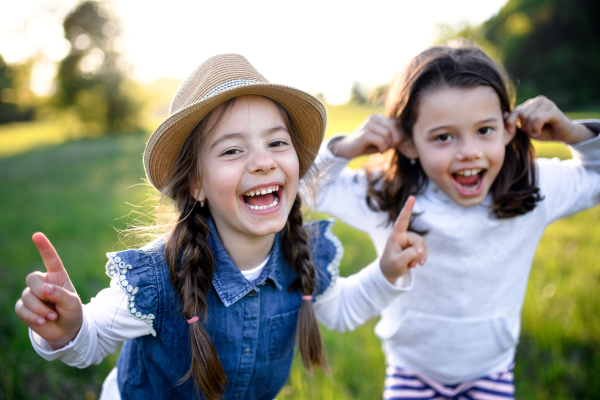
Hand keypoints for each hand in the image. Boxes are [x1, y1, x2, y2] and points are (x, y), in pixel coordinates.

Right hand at [14, 233, 82, 349]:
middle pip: (32, 278)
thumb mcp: (72, 303)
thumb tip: (44, 289)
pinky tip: (43, 322)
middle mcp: (43, 282)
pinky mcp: (24, 308)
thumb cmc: (72, 313)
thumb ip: (60, 294)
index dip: (44, 247)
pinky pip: (21, 309)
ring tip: (52, 316)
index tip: (37, 235)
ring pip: (26, 296)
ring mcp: (32, 295)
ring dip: (40, 309)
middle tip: (53, 306)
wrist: (66, 331)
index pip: (50, 259)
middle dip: (41, 293)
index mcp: (57, 276)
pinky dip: (32, 317)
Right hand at [329, 114, 402, 157]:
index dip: (401, 135)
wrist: (347, 149)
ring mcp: (368, 124)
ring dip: (388, 145)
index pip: (397, 123)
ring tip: (383, 149)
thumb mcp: (383, 141)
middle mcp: (373, 118)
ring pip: (388, 134)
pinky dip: (382, 148)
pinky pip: (381, 140)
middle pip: (394, 125)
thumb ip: (394, 139)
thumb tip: (410, 144)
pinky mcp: (364, 133)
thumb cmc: (367, 145)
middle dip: (396, 139)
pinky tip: (379, 151)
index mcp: (379, 117)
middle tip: (392, 147)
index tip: (398, 145)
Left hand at [380, 196, 426, 283]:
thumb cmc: (390, 265)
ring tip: (411, 264)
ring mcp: (410, 242)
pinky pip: (424, 250)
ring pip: (423, 246)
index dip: (407, 209)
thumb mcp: (398, 262)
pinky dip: (422, 258)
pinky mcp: (415, 247)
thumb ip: (409, 255)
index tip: (412, 197)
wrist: (389, 272)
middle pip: (418, 240)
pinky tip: (417, 264)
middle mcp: (404, 236)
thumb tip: (421, 249)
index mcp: (396, 236)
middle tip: (411, 263)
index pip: (402, 220)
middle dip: (418, 253)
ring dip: (420, 257)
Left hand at [505, 95, 594, 142]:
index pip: (516, 110)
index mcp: (531, 103)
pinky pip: (537, 119)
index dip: (510, 121)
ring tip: (536, 132)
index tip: (510, 131)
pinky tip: (539, 132)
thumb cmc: (545, 131)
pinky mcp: (553, 110)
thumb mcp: (527, 128)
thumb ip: (517, 122)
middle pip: (522, 114)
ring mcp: (547, 103)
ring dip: (530, 129)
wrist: (564, 135)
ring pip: (529, 117)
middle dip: (524, 127)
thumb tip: (504, 114)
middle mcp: (539, 100)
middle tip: (531, 132)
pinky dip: (536, 128)